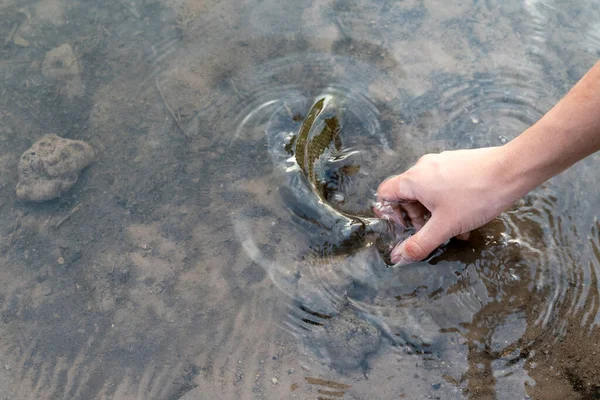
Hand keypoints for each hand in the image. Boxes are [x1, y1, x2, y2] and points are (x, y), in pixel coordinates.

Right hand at [375, 146, 522, 265]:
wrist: (512, 171)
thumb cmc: (475, 197)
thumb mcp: (445, 226)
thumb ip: (420, 243)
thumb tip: (398, 257)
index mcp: (414, 180)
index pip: (385, 193)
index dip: (389, 213)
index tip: (406, 227)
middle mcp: (423, 167)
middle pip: (407, 194)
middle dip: (418, 217)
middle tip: (433, 232)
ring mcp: (441, 163)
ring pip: (428, 191)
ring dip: (436, 212)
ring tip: (455, 229)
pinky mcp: (458, 163)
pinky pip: (443, 184)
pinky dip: (448, 202)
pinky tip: (467, 216)